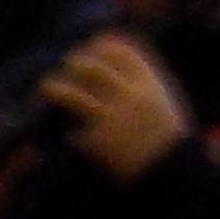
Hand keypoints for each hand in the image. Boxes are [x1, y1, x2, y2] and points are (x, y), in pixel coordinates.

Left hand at [44, 33, 190, 185]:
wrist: (173, 174)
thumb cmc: (172, 140)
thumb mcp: (166, 105)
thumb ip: (146, 85)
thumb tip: (122, 63)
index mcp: (150, 87)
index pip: (122, 53)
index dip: (104, 46)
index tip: (93, 45)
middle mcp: (129, 98)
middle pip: (94, 69)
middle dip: (77, 63)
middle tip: (69, 65)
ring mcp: (112, 120)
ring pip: (74, 96)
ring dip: (57, 89)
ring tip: (46, 87)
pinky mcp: (99, 143)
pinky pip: (78, 134)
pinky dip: (75, 136)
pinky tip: (74, 138)